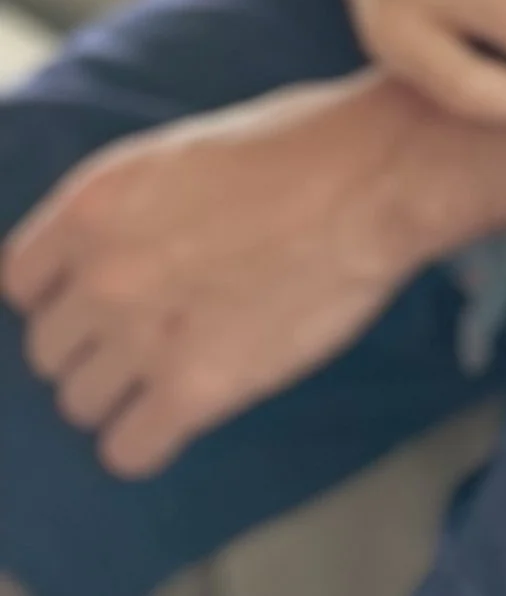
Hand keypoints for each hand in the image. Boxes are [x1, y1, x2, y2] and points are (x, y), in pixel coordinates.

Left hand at [0, 77, 432, 476]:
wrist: (378, 177)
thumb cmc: (302, 145)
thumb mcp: (186, 152)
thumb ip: (130, 209)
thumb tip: (111, 256)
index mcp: (94, 203)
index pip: (20, 283)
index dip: (62, 295)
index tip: (99, 298)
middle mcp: (101, 272)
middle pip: (48, 352)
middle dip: (96, 346)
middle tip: (155, 333)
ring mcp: (142, 335)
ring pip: (79, 404)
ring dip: (123, 393)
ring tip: (178, 368)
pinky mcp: (193, 389)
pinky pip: (126, 449)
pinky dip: (152, 438)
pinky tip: (190, 408)